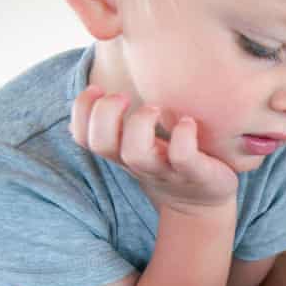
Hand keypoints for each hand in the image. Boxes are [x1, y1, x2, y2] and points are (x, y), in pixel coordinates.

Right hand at [71, 85, 238, 215]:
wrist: (204, 200)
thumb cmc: (172, 159)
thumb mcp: (144, 141)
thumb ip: (126, 119)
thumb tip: (101, 84)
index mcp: (122, 151)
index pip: (84, 137)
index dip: (81, 111)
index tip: (96, 88)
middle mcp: (139, 163)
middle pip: (102, 144)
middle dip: (104, 114)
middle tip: (123, 96)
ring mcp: (166, 170)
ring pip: (136, 155)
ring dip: (139, 125)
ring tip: (155, 108)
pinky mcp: (196, 174)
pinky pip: (183, 158)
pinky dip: (183, 137)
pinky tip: (189, 122)